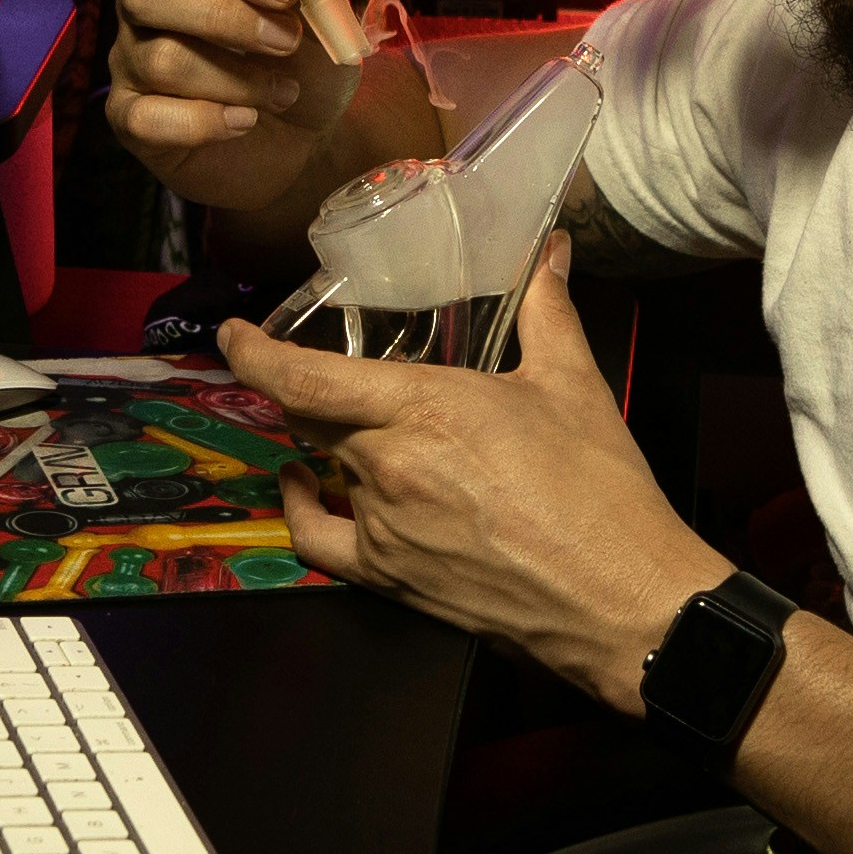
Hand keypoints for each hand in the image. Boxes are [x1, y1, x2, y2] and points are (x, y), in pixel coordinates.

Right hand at [106, 0, 364, 209]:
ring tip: (284, 93)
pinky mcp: (129, 116)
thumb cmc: (303, 66)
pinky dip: (203, 122)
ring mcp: (130, 61)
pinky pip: (144, 118)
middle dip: (221, 16)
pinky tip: (245, 122)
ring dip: (234, 79)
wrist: (301, 143)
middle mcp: (147, 5)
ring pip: (160, 60)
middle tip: (287, 42)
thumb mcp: (325, 22)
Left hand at [218, 237, 726, 711]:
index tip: (230, 334)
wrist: (622, 602)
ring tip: (351, 427)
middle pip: (309, 418)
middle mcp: (388, 467)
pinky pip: (319, 541)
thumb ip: (547, 310)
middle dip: (299, 389)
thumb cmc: (600, 494)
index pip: (304, 377)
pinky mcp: (390, 579)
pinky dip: (303, 508)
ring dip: (329, 445)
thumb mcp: (572, 385)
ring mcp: (382, 528)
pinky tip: (308, 487)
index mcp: (423, 410)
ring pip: (323, 470)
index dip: (253, 353)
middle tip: (303, 366)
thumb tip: (550, 251)